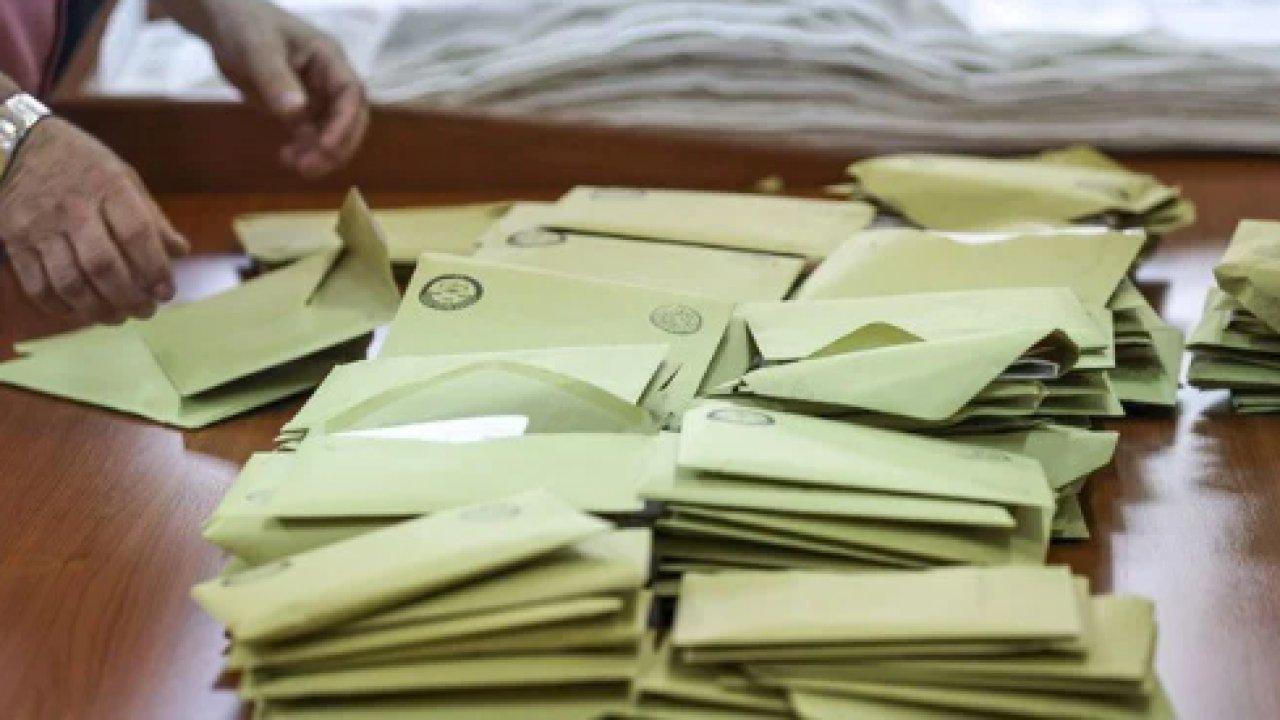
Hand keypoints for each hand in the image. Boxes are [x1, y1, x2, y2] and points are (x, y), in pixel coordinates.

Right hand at [0, 118, 188, 323]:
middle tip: (145, 311)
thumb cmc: (80, 162)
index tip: (166, 292)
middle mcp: (74, 208)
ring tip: (117, 317)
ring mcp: (40, 226)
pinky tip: (78, 310)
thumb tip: (180, 251)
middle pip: (103, 266)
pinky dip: (60, 306)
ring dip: (97, 309)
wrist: (12, 144)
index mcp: (108, 187)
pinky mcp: (14, 240)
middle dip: (129, 298)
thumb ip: (150, 215)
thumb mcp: (123, 175)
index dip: (156, 269)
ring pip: (69, 282)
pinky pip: (37, 284)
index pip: (138, 234)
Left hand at [192, 0, 369, 177]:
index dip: (344, 123)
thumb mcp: (257, 48)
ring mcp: (315, 95)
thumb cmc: (244, 25)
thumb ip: (275, 78)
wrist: (223, 23)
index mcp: (328, 59)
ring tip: (295, 166)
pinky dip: (304, 149)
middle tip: (309, 168)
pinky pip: (311, 134)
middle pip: (349, 118)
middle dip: (336, 146)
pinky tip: (285, 157)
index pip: (350, 94)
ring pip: (332, 131)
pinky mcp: (299, 108)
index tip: (325, 146)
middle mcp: (328, 79)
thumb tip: (295, 112)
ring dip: (320, 153)